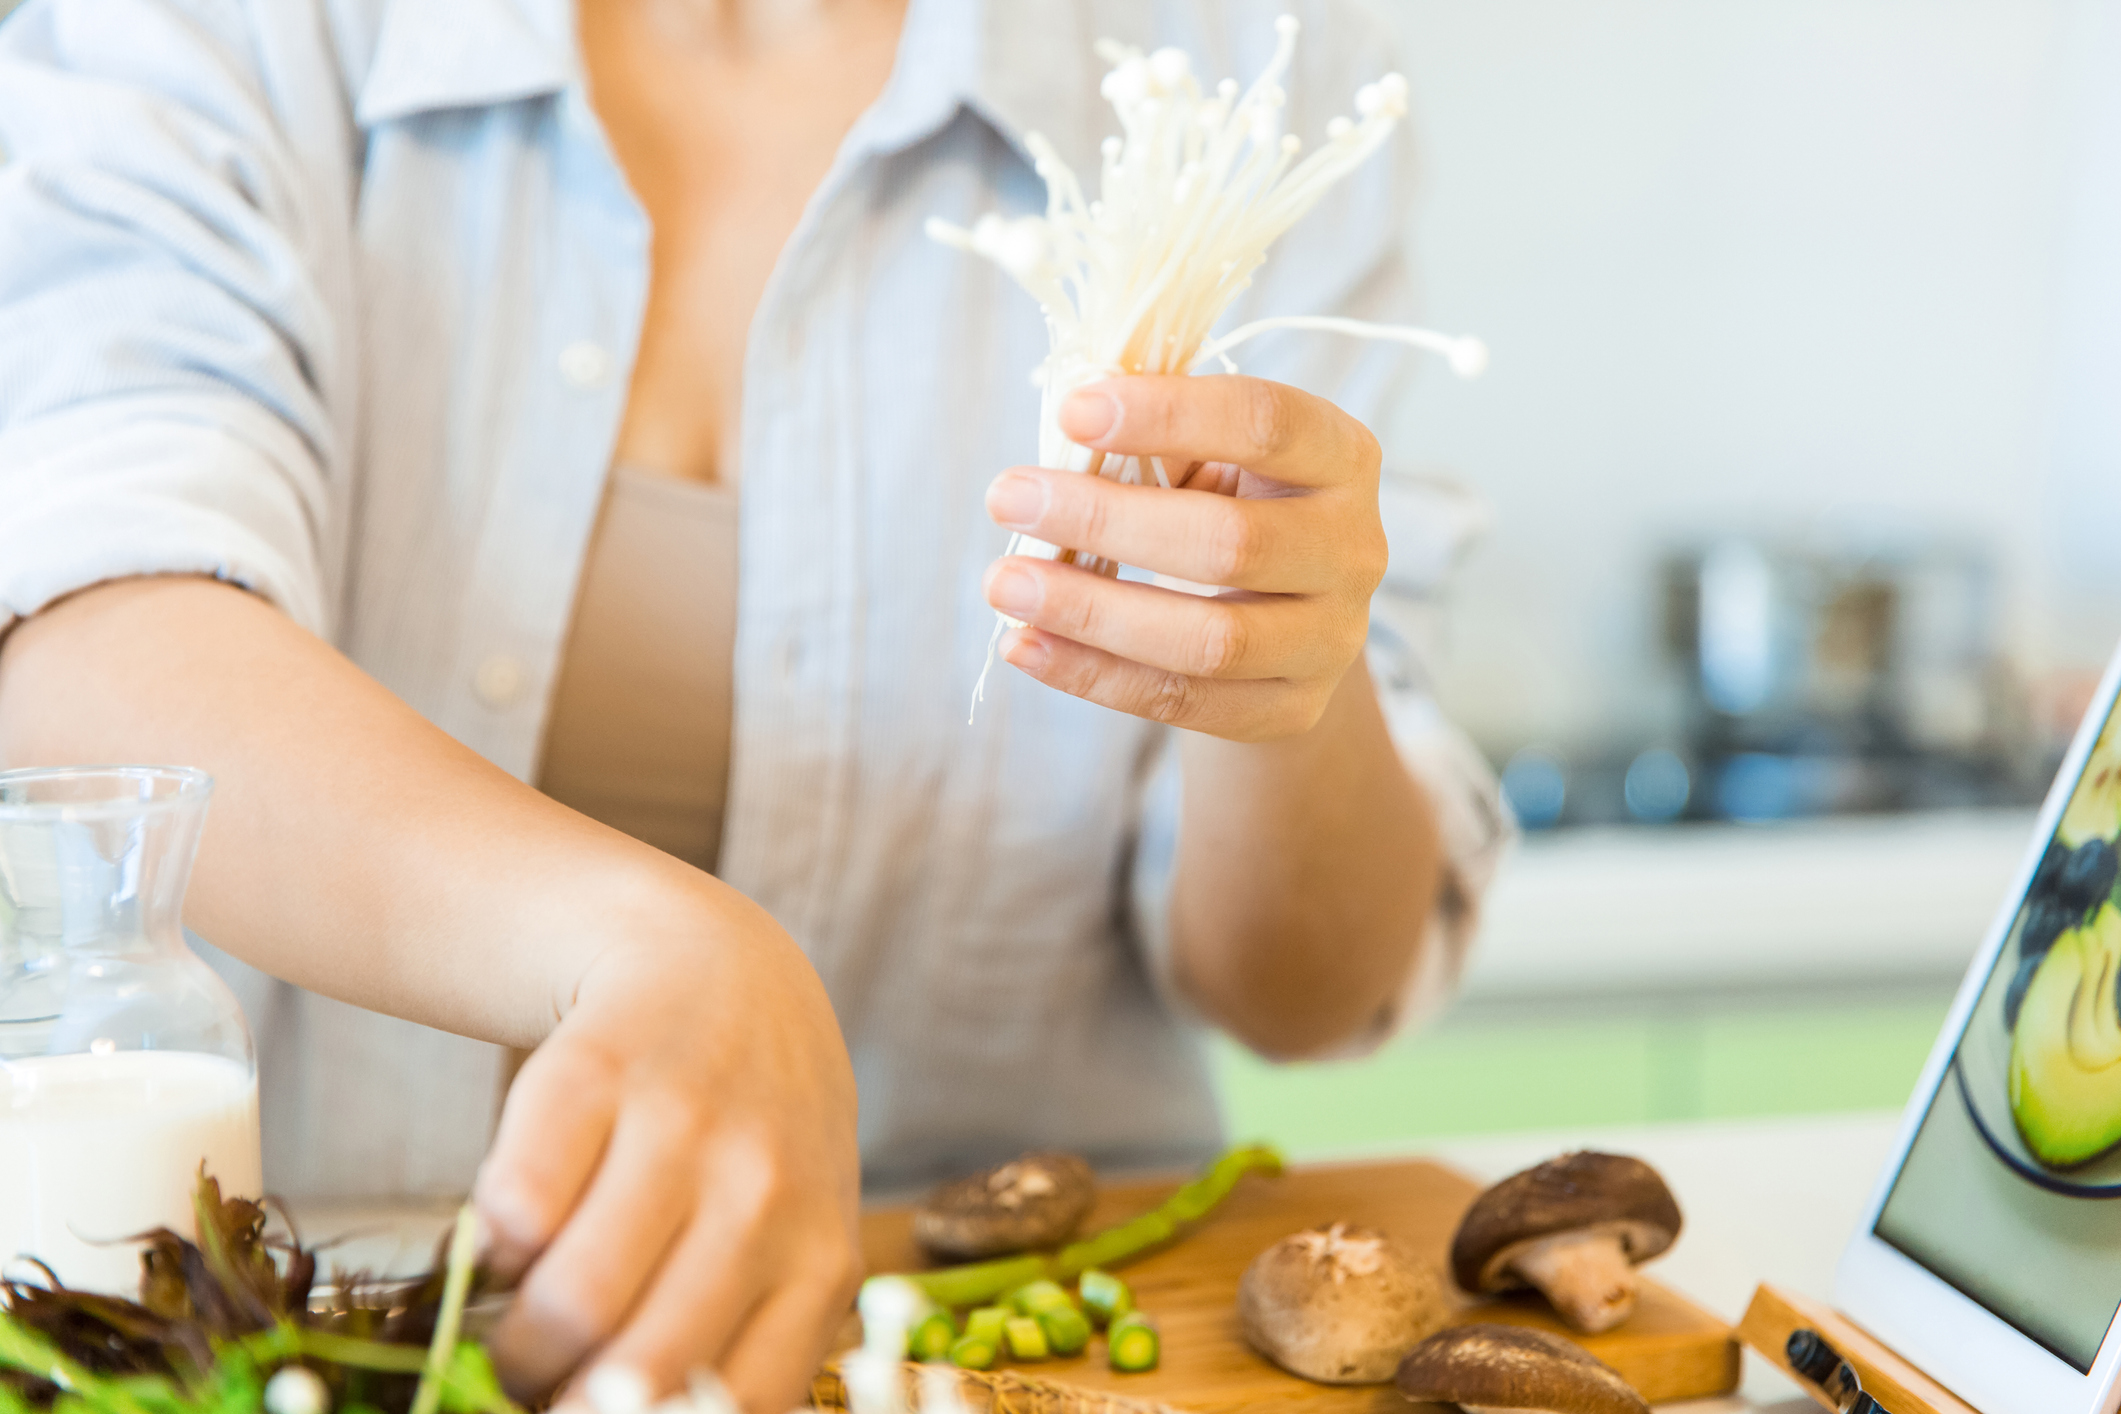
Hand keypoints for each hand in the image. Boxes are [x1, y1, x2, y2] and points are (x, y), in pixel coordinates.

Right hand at [476, 880, 861, 1413]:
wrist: (714, 967)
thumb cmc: (749, 1138)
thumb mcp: (788, 1233)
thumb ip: (742, 1337)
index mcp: (818, 1260)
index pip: (735, 1408)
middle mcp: (764, 1195)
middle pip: (640, 1368)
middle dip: (566, 1407)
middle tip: (541, 1391)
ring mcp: (685, 1126)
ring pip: (573, 1299)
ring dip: (519, 1345)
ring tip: (518, 1333)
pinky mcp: (600, 1072)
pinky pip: (517, 1206)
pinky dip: (494, 1246)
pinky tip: (516, 1236)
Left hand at [982, 375, 1388, 741]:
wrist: (1286, 618)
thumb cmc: (1229, 504)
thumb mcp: (1213, 453)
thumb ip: (1157, 437)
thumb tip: (1066, 424)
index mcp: (1341, 456)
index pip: (1266, 424)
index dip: (1169, 413)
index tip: (1071, 411)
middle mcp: (1353, 549)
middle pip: (1229, 543)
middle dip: (1104, 520)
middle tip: (1007, 498)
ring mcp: (1332, 640)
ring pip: (1209, 640)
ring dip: (1091, 611)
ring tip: (1004, 584)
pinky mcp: (1293, 710)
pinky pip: (1183, 702)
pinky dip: (1093, 675)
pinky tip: (1024, 645)